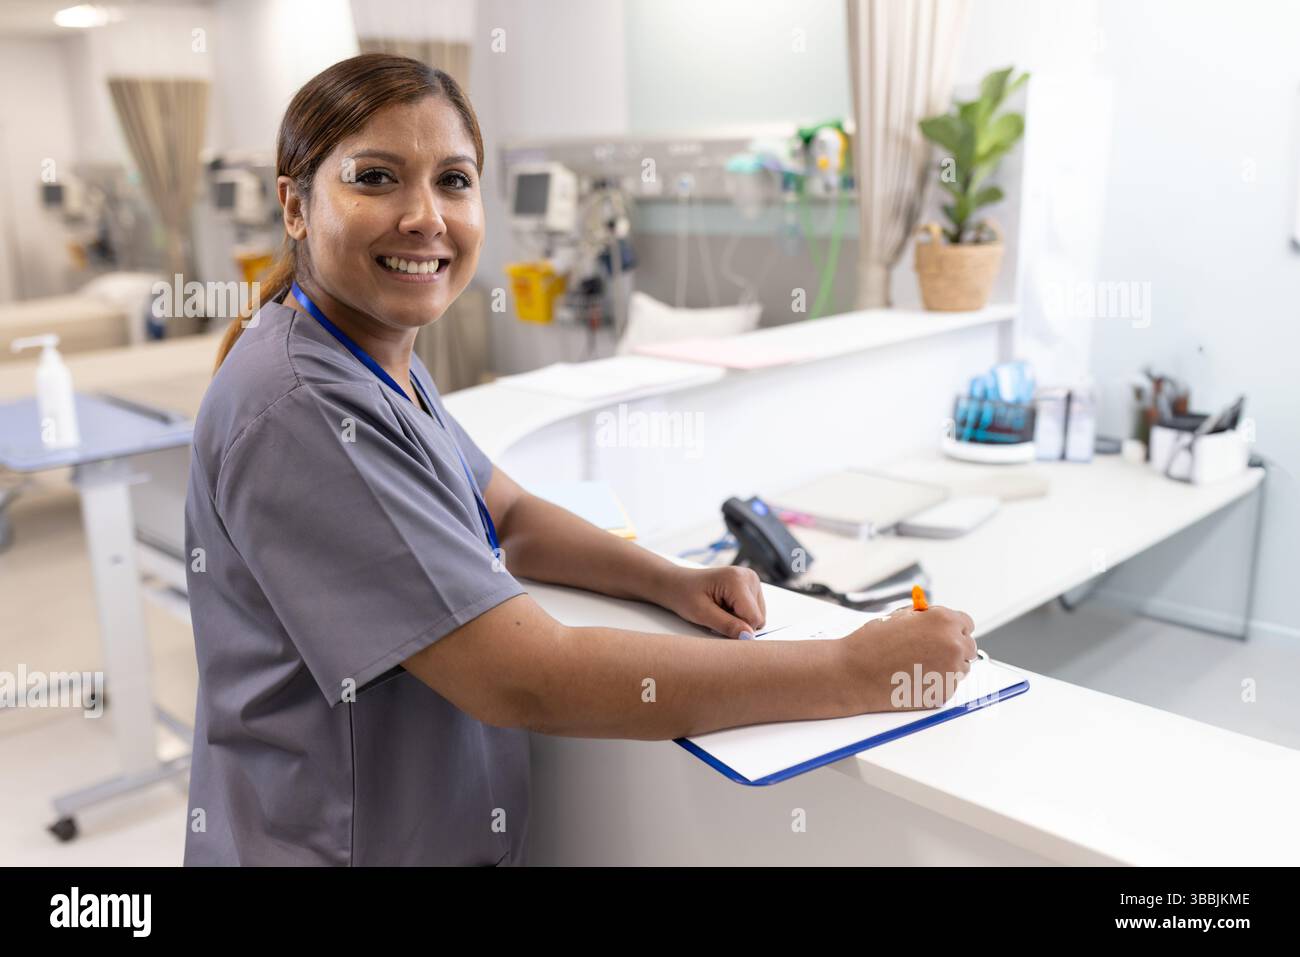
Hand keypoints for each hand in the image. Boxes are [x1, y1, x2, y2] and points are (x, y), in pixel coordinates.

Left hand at [658, 565, 765, 639]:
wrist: (677, 584)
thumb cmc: (685, 595)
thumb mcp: (702, 614)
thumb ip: (727, 625)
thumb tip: (748, 636)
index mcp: (737, 580)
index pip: (753, 618)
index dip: (738, 629)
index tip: (718, 625)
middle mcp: (749, 577)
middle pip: (757, 617)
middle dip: (738, 623)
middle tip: (716, 615)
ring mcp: (751, 580)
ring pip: (757, 615)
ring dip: (739, 619)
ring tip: (720, 610)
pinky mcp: (751, 586)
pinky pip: (754, 611)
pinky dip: (740, 614)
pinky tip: (725, 607)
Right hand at [839, 605, 976, 712]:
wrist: (854, 673)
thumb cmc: (871, 643)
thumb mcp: (900, 616)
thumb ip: (925, 617)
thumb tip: (939, 621)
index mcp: (944, 621)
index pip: (966, 623)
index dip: (953, 627)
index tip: (945, 633)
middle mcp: (953, 644)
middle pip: (968, 646)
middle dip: (952, 647)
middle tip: (930, 651)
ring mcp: (951, 671)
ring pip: (961, 667)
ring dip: (947, 665)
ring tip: (917, 665)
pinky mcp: (944, 693)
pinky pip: (949, 685)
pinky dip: (937, 682)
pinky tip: (913, 677)